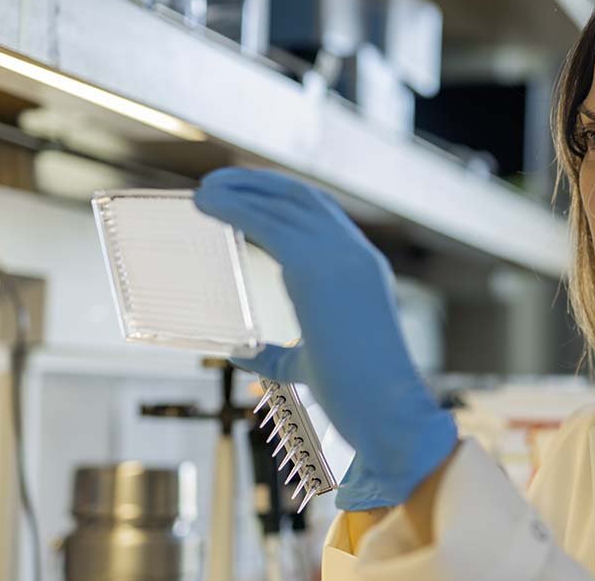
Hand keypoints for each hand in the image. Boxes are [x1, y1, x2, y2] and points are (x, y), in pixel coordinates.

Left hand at [194, 167, 457, 509]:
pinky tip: (208, 204)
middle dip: (260, 184)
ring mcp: (340, 258)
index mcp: (364, 270)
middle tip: (218, 184)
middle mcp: (356, 255)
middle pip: (304, 197)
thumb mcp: (310, 365)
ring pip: (286, 202)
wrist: (388, 411)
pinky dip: (235, 207)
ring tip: (206, 190)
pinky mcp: (316, 271)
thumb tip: (239, 352)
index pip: (324, 215)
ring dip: (242, 189)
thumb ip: (277, 354)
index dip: (285, 197)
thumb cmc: (356, 397)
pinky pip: (268, 224)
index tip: (250, 194)